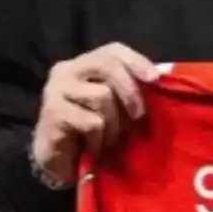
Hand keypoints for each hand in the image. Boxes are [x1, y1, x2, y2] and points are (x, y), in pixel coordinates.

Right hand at [31, 43, 158, 185]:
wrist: (59, 161)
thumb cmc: (91, 130)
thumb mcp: (114, 105)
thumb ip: (129, 88)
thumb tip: (159, 78)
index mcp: (83, 63)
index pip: (113, 50)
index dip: (137, 61)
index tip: (155, 79)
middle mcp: (66, 70)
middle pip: (107, 65)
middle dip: (130, 91)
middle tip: (139, 116)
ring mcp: (56, 90)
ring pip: (102, 95)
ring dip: (114, 123)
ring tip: (110, 139)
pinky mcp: (53, 114)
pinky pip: (92, 122)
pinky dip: (99, 138)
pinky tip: (94, 147)